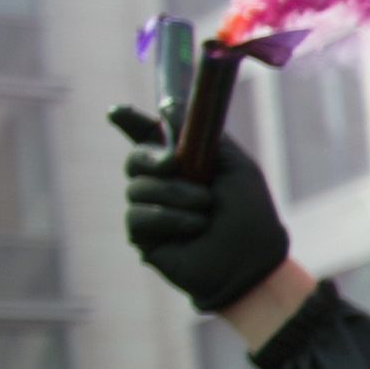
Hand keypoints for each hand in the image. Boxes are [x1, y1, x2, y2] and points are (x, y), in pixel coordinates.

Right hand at [112, 110, 289, 313]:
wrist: (251, 262)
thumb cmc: (251, 216)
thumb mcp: (236, 168)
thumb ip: (206, 136)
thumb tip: (170, 106)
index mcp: (185, 164)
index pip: (149, 137)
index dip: (130, 122)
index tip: (117, 113)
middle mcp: (163, 184)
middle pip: (135, 158)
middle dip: (150, 157)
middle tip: (171, 163)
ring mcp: (151, 209)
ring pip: (137, 187)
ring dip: (175, 195)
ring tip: (205, 210)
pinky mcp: (143, 235)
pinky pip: (138, 215)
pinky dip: (169, 218)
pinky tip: (193, 228)